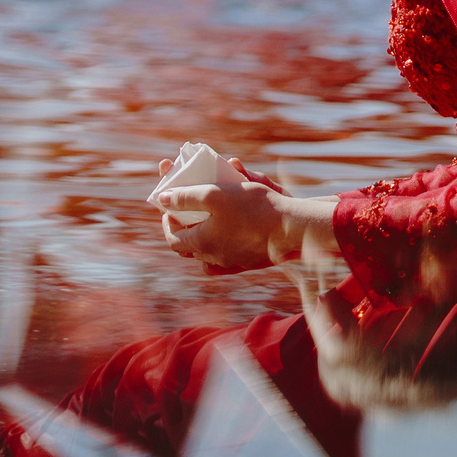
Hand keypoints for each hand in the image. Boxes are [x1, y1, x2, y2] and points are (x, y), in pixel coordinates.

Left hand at [154, 157, 308, 271]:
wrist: (293, 228)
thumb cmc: (254, 208)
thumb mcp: (214, 194)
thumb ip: (185, 197)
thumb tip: (163, 200)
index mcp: (203, 243)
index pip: (173, 239)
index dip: (167, 222)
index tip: (170, 207)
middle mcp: (216, 258)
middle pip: (189, 248)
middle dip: (183, 229)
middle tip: (185, 212)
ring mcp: (234, 262)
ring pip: (208, 255)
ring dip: (202, 238)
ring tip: (204, 221)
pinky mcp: (251, 262)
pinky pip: (227, 262)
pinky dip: (220, 251)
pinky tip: (223, 238)